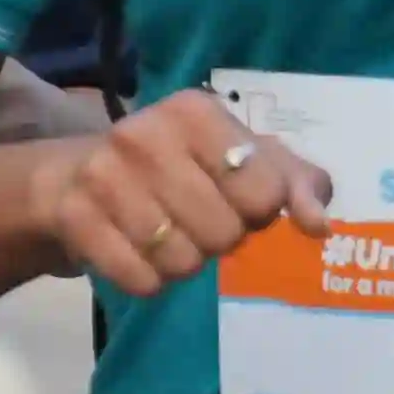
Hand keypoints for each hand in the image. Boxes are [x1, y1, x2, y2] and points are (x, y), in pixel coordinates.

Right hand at [22, 88, 318, 300]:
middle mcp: (145, 134)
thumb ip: (296, 183)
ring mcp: (103, 175)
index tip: (236, 198)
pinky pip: (140, 281)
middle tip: (197, 220)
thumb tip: (318, 225)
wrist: (78, 175)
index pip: (265, 192)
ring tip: (167, 236)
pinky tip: (136, 253)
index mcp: (195, 112)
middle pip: (224, 234)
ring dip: (184, 263)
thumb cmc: (181, 165)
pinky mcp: (75, 217)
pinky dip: (148, 281)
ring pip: (182, 262)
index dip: (259, 210)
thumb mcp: (244, 158)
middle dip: (219, 239)